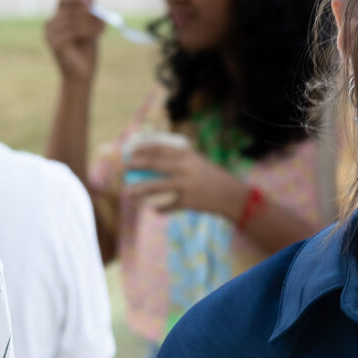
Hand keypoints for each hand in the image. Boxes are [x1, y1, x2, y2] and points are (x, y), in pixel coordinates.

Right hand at [43, 0, 105, 84]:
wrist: (82, 76)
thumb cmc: (86, 52)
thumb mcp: (90, 25)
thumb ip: (89, 7)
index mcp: (56, 19)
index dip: (80, 0)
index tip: (95, 9)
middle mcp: (49, 25)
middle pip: (71, 7)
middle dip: (90, 13)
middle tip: (104, 21)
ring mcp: (50, 34)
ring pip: (74, 19)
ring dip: (92, 23)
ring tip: (102, 30)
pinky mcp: (54, 43)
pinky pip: (74, 30)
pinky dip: (88, 31)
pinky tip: (97, 36)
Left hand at [124, 139, 247, 218]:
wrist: (232, 195)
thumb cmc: (212, 177)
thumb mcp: (198, 162)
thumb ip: (179, 160)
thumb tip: (153, 161)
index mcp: (187, 155)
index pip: (159, 148)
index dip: (142, 149)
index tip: (130, 151)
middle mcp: (185, 168)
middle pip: (154, 164)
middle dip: (136, 165)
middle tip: (124, 167)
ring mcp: (186, 185)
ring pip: (156, 186)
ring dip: (140, 189)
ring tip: (128, 192)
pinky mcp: (188, 201)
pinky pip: (168, 206)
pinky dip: (160, 209)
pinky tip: (154, 209)